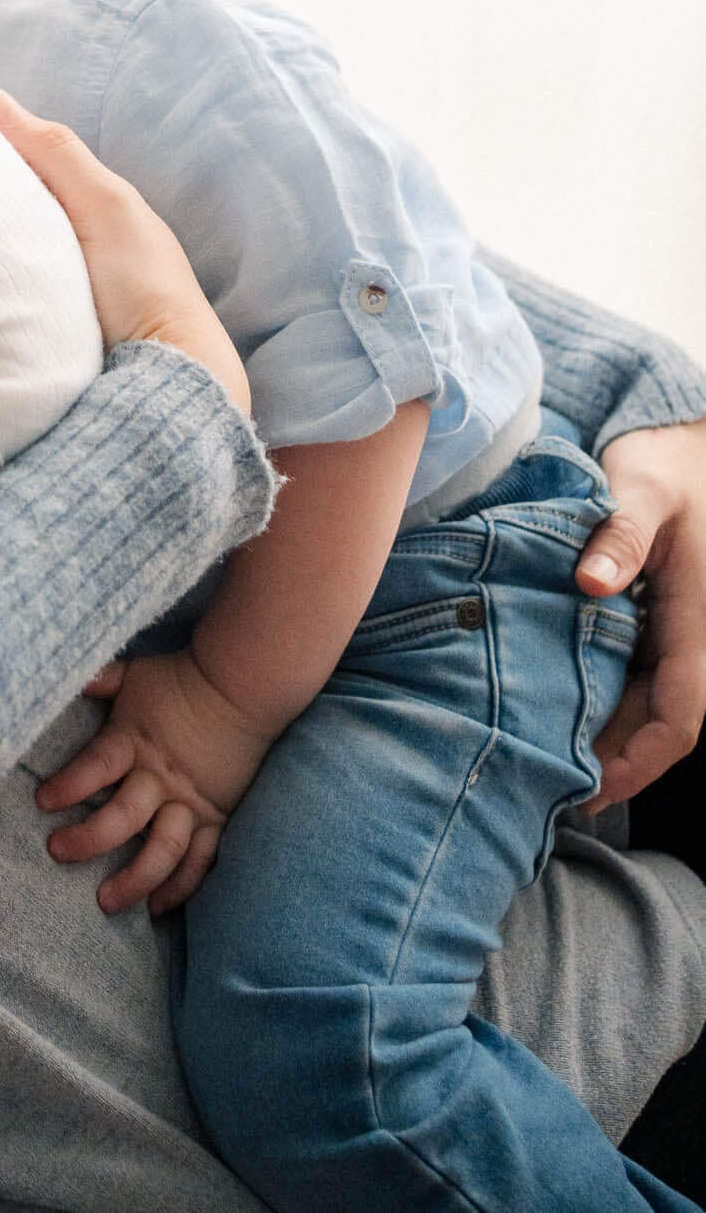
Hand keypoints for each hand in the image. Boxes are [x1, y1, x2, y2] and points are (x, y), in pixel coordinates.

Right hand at [0, 90, 249, 413]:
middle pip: (10, 213)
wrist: (167, 379)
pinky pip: (0, 301)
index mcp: (91, 211)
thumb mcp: (104, 204)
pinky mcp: (41, 335)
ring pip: (0, 257)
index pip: (26, 169)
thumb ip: (56, 154)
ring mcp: (57, 294)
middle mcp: (73, 247)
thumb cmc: (144, 285)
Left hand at [35, 648, 274, 913]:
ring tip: (105, 901)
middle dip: (88, 839)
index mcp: (134, 742)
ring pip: (163, 850)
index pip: (96, 766)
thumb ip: (99, 681)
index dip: (69, 785)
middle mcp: (161, 779)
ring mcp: (191, 804)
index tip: (42, 801)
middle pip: (123, 817)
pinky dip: (180, 886)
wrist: (241, 687)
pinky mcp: (217, 820)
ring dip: (134, 879)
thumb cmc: (180, 679)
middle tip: (57, 852)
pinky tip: (157, 906)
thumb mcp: (134, 675)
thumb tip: (60, 676)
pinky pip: (200, 861)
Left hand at [577, 417, 705, 809]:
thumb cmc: (667, 463)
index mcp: (699, 619)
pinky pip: (631, 674)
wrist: (682, 444)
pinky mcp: (652, 620)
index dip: (641, 760)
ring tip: (541, 755)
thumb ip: (620, 535)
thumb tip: (590, 583)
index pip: (681, 715)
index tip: (594, 787)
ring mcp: (673, 631)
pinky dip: (599, 697)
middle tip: (546, 784)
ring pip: (644, 702)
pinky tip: (555, 705)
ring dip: (604, 732)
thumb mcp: (643, 488)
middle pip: (658, 721)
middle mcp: (692, 635)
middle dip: (613, 760)